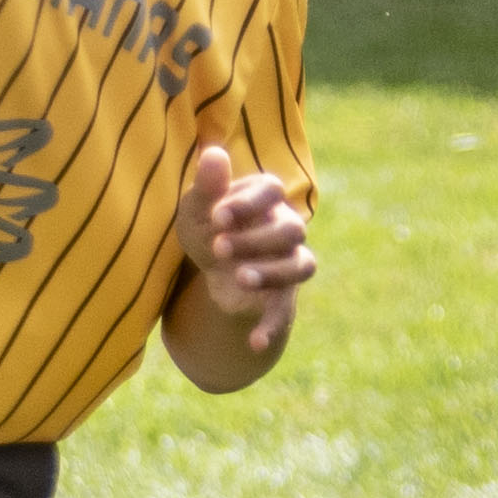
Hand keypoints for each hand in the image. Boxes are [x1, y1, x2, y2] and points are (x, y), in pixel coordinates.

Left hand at [179, 142, 313, 326]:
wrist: (211, 267)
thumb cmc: (206, 226)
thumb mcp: (196, 209)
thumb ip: (206, 185)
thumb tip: (214, 154)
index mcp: (265, 197)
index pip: (271, 190)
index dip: (248, 203)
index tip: (217, 217)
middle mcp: (285, 226)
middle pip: (292, 229)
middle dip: (256, 240)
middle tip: (218, 248)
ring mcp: (288, 261)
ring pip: (301, 265)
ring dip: (271, 272)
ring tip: (239, 278)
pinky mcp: (281, 295)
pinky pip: (286, 311)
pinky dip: (271, 327)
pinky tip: (253, 343)